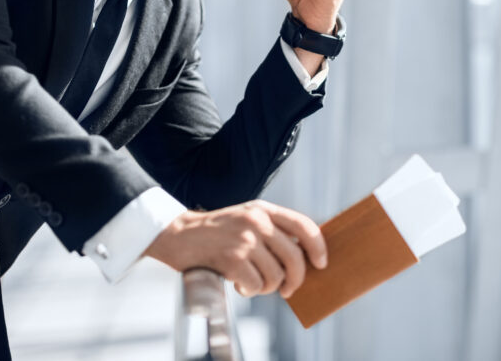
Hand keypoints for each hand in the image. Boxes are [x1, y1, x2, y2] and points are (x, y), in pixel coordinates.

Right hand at [144, 200, 326, 298]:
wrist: (179, 236)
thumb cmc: (218, 233)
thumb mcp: (247, 218)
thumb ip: (273, 230)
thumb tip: (304, 257)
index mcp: (264, 209)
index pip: (304, 226)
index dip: (318, 247)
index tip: (321, 264)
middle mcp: (257, 221)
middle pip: (295, 256)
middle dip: (296, 279)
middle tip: (288, 289)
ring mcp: (244, 239)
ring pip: (276, 275)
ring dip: (268, 287)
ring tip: (254, 282)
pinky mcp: (231, 259)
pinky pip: (256, 285)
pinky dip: (250, 290)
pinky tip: (239, 284)